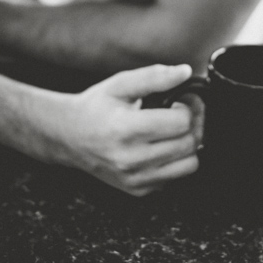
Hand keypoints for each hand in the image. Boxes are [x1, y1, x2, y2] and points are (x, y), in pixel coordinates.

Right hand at [54, 64, 200, 195]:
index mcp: (126, 129)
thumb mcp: (120, 84)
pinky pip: (174, 177)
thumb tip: (185, 72)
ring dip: (188, 144)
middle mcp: (131, 159)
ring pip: (189, 165)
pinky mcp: (139, 190)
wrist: (70, 136)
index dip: (188, 106)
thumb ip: (154, 77)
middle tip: (181, 112)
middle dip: (192, 123)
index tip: (180, 99)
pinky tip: (160, 146)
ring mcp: (136, 179)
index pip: (180, 123)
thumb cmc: (96, 107)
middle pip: (188, 143)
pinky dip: (174, 161)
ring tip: (174, 130)